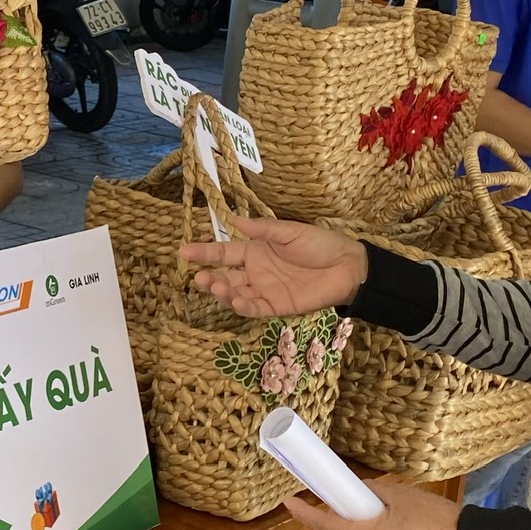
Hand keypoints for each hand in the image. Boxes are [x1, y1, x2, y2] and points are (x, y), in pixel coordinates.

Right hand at [179, 217, 367, 317]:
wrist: (347, 267)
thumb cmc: (319, 245)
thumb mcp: (289, 232)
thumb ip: (262, 230)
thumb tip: (234, 221)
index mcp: (255, 250)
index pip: (224, 253)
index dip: (204, 253)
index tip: (183, 252)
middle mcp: (255, 272)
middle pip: (225, 276)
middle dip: (209, 278)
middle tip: (199, 278)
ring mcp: (264, 290)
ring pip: (236, 294)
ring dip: (223, 292)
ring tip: (215, 287)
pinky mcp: (277, 307)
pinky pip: (255, 308)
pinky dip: (243, 306)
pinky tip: (235, 300)